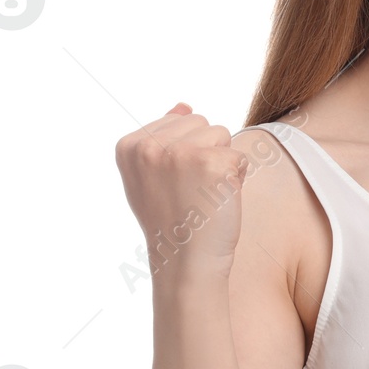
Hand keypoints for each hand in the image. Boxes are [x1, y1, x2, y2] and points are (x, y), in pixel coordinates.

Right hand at [115, 103, 249, 280]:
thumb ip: (163, 138)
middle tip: (192, 192)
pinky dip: (237, 179)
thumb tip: (184, 106)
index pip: (179, 122)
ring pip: (222, 135)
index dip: (186, 154)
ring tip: (204, 195)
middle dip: (205, 154)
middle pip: (201, 123)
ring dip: (222, 165)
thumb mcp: (152, 177)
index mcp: (129, 145)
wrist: (186, 262)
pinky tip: (218, 200)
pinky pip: (240, 156)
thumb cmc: (172, 221)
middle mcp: (149, 145)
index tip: (174, 185)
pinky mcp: (212, 162)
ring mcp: (179, 152)